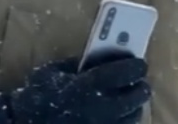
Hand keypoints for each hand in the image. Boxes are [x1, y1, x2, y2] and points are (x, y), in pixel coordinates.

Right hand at [0, 54, 149, 123]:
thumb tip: (98, 59)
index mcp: (88, 86)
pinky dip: (123, 123)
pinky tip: (119, 118)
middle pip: (135, 97)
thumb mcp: (53, 72)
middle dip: (140, 88)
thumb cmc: (35, 96)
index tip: (141, 63)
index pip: (124, 73)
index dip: (136, 66)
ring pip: (131, 118)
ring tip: (132, 101)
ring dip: (134, 107)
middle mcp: (100, 109)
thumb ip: (78, 64)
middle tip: (141, 83)